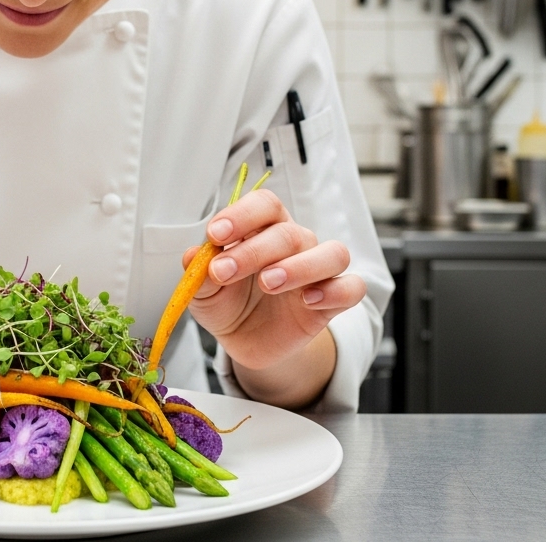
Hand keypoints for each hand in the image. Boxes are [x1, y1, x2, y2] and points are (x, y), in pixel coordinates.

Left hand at [184, 189, 365, 406]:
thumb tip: (194, 256)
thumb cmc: (227, 303)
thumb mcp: (204, 291)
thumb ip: (200, 272)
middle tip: (225, 271)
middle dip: (254, 251)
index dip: (241, 215)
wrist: (244, 341)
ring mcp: (317, 272)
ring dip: (300, 266)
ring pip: (332, 253)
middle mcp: (295, 243)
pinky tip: (308, 300)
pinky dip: (335, 291)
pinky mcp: (332, 301)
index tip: (215, 234)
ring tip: (268, 283)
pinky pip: (351, 288)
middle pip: (289, 232)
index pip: (264, 205)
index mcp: (263, 228)